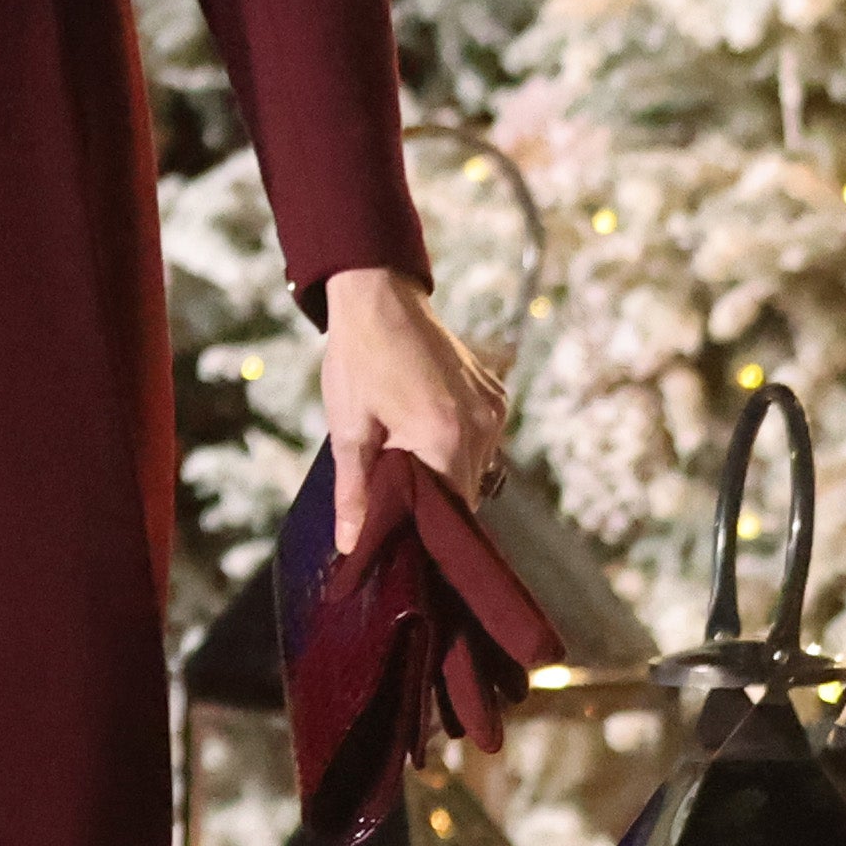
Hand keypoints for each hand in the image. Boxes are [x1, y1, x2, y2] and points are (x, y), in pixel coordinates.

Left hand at [322, 265, 508, 507]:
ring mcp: (495, 408)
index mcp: (446, 438)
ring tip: (407, 458)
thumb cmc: (357, 362)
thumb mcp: (348, 430)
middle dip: (435, 501)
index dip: (426, 526)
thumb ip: (355, 492)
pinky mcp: (497, 395)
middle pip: (467, 492)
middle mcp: (482, 426)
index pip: (451, 511)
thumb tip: (349, 545)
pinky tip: (427, 432)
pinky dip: (460, 446)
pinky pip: (485, 439)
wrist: (379, 299)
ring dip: (448, 472)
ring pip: (478, 467)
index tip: (401, 530)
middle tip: (396, 494)